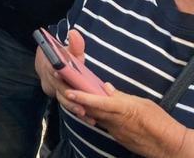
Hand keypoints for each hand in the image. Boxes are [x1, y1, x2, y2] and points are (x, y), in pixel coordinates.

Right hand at [35, 29, 86, 114]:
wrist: (48, 66)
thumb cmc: (62, 57)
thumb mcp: (69, 50)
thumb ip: (74, 44)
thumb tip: (74, 32)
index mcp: (53, 67)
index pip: (54, 71)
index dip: (58, 75)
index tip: (62, 76)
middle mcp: (52, 80)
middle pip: (61, 91)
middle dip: (71, 99)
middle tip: (81, 107)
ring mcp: (56, 90)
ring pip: (64, 101)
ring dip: (75, 108)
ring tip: (87, 116)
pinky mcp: (62, 98)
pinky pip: (69, 106)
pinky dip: (78, 112)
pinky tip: (90, 120)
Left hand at [66, 83, 188, 156]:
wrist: (167, 145)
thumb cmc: (159, 121)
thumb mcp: (142, 103)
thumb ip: (122, 96)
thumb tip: (107, 88)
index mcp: (123, 109)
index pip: (98, 102)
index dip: (82, 97)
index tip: (69, 91)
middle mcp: (115, 120)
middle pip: (91, 110)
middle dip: (77, 100)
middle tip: (65, 88)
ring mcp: (114, 130)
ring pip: (95, 117)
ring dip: (85, 108)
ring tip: (75, 97)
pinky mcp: (116, 137)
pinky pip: (103, 124)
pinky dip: (97, 117)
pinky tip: (93, 111)